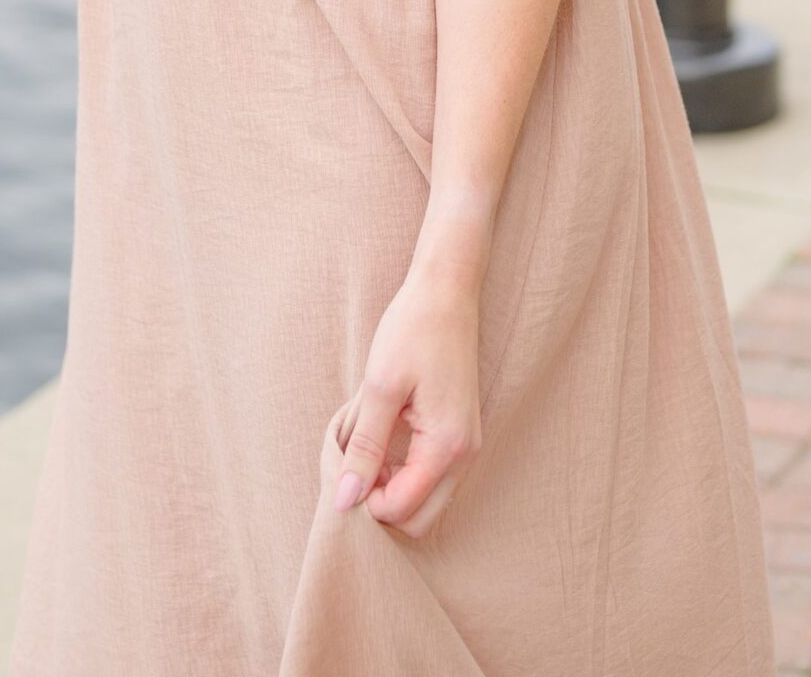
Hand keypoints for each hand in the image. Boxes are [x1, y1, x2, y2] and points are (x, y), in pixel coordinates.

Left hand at [332, 262, 482, 540]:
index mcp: (447, 447)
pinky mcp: (460, 434)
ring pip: (426, 500)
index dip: (365, 501)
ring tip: (366, 447)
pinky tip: (383, 439)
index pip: (402, 510)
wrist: (446, 290)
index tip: (344, 467)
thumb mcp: (380, 388)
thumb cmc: (412, 330)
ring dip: (392, 487)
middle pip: (419, 519)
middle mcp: (465, 454)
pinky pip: (431, 476)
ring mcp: (466, 445)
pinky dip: (404, 471)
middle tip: (355, 464)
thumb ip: (365, 449)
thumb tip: (345, 500)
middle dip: (382, 503)